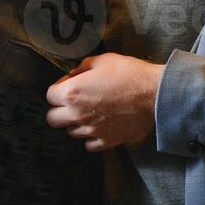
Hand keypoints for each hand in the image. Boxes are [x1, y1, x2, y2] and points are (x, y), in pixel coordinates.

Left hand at [45, 53, 163, 151]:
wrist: (155, 94)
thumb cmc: (131, 74)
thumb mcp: (104, 60)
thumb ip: (83, 66)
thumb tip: (74, 73)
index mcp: (72, 92)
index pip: (49, 96)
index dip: (58, 89)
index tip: (69, 86)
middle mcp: (77, 114)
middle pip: (52, 119)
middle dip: (59, 110)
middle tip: (73, 103)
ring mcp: (91, 130)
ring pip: (70, 132)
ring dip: (76, 124)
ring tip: (89, 114)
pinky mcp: (106, 140)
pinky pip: (89, 144)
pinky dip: (91, 137)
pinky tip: (99, 127)